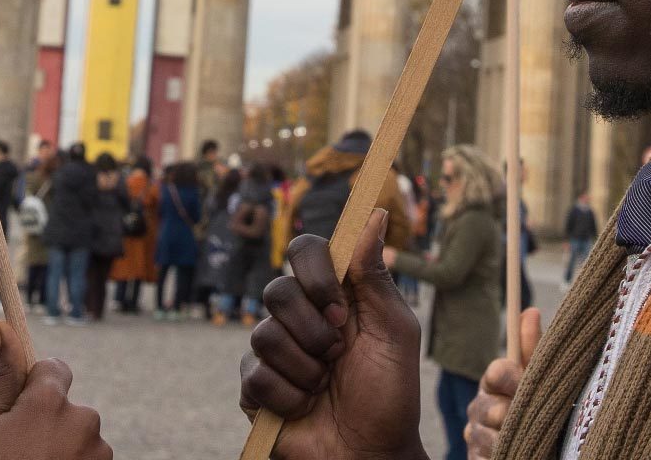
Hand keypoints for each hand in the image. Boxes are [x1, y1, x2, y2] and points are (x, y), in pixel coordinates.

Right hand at [0, 321, 109, 459]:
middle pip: (66, 404)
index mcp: (48, 401)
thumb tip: (1, 325)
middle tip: (23, 449)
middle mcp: (82, 418)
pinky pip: (90, 452)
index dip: (36, 387)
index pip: (53, 367)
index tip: (23, 408)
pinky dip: (76, 459)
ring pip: (78, 431)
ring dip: (64, 443)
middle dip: (49, 421)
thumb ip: (2, 378)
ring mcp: (98, 446)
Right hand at [240, 209, 425, 459]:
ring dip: (305, 369)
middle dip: (313, 332)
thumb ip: (375, 275)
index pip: (303, 250)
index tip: (338, 306)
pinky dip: (289, 396)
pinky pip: (256, 376)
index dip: (313, 272)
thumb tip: (373, 214)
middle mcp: (299, 317)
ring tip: (324, 387)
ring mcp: (274, 351)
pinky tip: (305, 407)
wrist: (370, 454)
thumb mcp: (394, 332)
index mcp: (333, 295)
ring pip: (264, 336)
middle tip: (337, 356)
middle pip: (277, 292)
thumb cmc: (390, 395)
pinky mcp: (256, 387)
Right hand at [464, 306, 540, 458]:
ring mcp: (475, 434)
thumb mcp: (538, 379)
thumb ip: (534, 350)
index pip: (497, 372)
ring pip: (489, 437)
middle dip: (515, 415)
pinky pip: (484, 458)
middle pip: (492, 407)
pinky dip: (503, 457)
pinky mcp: (474, 458)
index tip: (526, 384)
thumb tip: (531, 311)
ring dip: (512, 440)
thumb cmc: (538, 408)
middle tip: (530, 419)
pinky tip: (515, 453)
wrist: (539, 448)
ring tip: (528, 440)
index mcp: (494, 382)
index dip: (514, 379)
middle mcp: (480, 406)